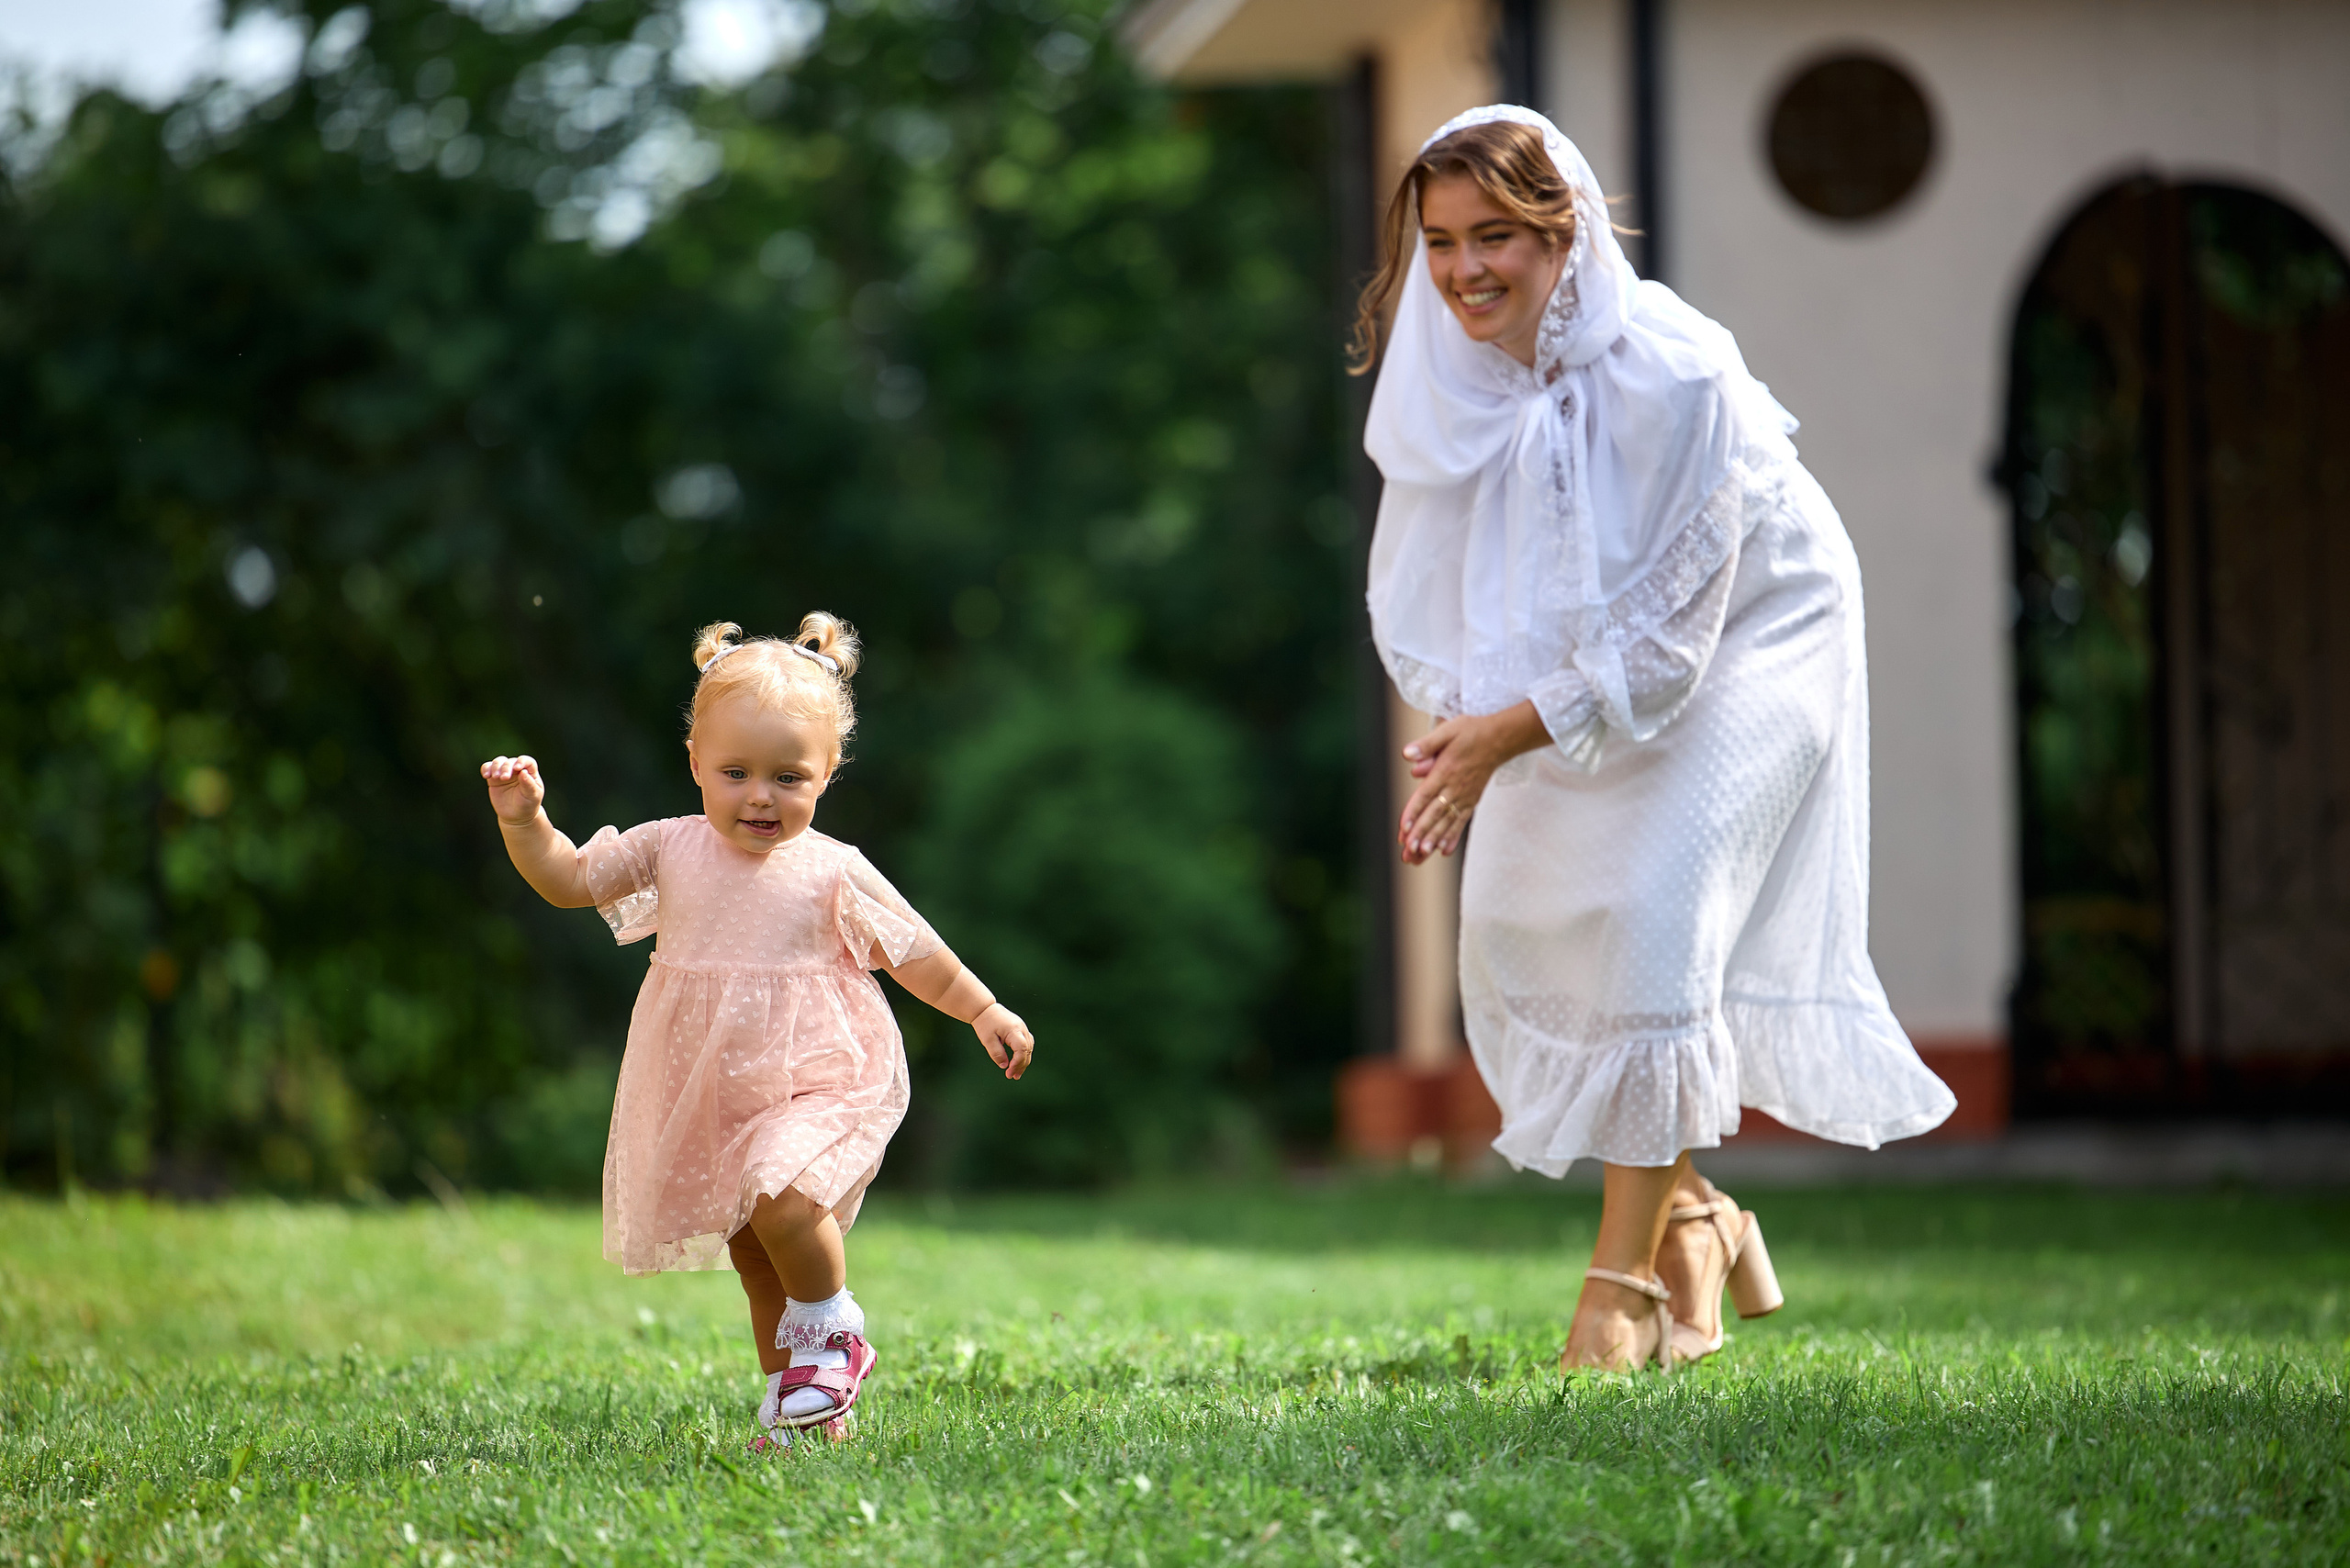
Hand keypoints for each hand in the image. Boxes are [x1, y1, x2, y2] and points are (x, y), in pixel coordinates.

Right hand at [481, 754, 546, 826]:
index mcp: (530, 772)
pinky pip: (487, 768)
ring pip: (499, 762)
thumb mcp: (532, 795)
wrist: (516, 815)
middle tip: (504, 778)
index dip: (522, 762)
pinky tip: (486, 776)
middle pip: (510, 761)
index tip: (517, 768)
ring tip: (495, 777)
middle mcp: (517, 770)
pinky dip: (486, 769)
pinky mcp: (493, 778)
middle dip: (506, 768)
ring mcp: (505, 772)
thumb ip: (529, 784)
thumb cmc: (528, 804)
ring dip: (496, 767)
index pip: (527, 761)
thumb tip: (523, 772)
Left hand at [972, 1002, 1033, 1079]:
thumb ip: (997, 1053)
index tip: (1009, 1072)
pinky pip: (1027, 1044)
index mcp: (1014, 1030)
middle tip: (1012, 1076)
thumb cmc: (985, 1023)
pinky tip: (1018, 1062)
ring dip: (1023, 1061)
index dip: (1017, 1063)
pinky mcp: (1021, 1029)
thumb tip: (1004, 1066)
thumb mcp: (987, 1040)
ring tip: (1016, 1074)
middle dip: (1021, 1065)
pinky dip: (1024, 1054)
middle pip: (1027, 1050)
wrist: (985, 1009)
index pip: (1021, 1049)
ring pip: (1028, 1048)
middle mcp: (1022, 1029)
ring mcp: (1023, 1028)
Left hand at [1397, 701, 1547, 863]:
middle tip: (1408, 851)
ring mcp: (1465, 796)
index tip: (1403, 829)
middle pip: (1434, 814)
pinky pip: (1461, 821)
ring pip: (1446, 822)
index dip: (1413, 813)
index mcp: (1445, 771)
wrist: (1500, 739)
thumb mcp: (1447, 731)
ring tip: (1422, 855)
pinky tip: (1443, 851)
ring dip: (1433, 839)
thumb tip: (1407, 753)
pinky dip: (1452, 836)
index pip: (1425, 796)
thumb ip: (1427, 743)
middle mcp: (1455, 788)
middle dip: (1420, 834)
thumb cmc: (1471, 732)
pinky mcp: (1472, 801)